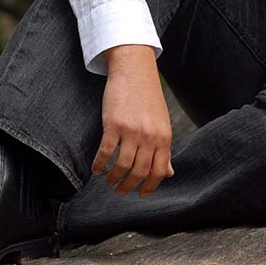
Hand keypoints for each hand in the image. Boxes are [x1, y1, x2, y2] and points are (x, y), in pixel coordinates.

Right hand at [92, 44, 173, 196]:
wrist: (135, 69)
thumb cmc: (148, 97)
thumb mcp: (162, 123)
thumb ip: (164, 149)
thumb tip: (169, 173)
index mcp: (164, 137)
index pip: (159, 171)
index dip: (150, 187)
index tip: (141, 194)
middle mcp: (150, 136)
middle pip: (139, 172)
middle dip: (128, 186)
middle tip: (120, 191)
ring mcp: (131, 130)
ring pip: (122, 166)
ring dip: (113, 179)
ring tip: (108, 182)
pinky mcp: (113, 124)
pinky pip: (105, 152)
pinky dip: (99, 165)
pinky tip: (96, 169)